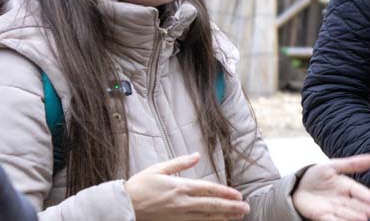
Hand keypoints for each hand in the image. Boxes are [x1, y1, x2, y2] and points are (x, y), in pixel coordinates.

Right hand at [125, 152, 250, 220]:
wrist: (123, 206)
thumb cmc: (140, 185)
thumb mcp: (159, 168)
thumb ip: (180, 162)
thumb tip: (196, 155)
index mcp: (180, 186)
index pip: (208, 190)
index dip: (225, 193)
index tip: (238, 195)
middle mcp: (182, 202)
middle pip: (211, 206)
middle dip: (231, 207)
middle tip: (246, 208)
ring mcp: (178, 215)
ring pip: (206, 218)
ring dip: (224, 217)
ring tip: (238, 216)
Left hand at [291, 154, 369, 220]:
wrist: (298, 185)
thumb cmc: (317, 175)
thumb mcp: (332, 166)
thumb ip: (352, 164)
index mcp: (345, 186)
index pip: (358, 191)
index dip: (367, 196)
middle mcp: (341, 199)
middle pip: (354, 205)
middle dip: (364, 209)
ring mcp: (332, 208)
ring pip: (345, 213)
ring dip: (353, 217)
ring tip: (363, 219)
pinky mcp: (322, 215)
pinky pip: (331, 219)